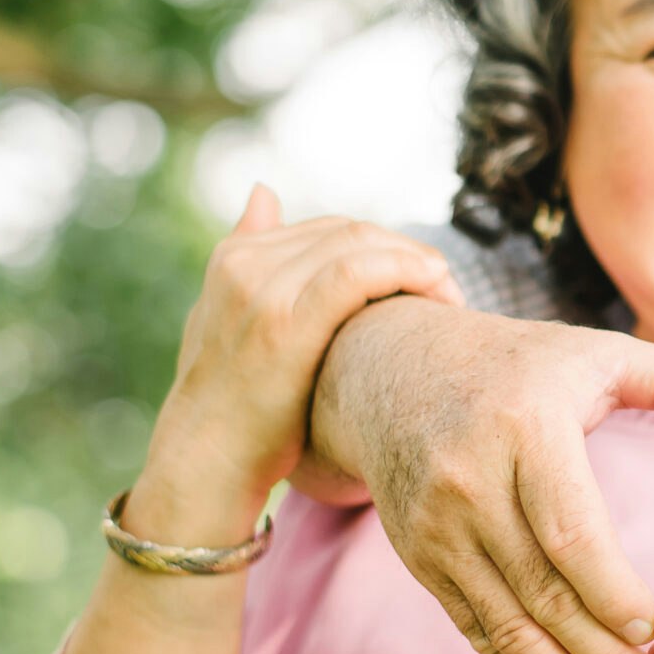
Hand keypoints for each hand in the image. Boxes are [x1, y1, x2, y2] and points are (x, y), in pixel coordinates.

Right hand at [142, 186, 463, 531]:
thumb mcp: (225, 318)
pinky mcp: (284, 322)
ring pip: (359, 244)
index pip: (332, 228)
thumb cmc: (229, 404)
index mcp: (234, 257)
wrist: (204, 463)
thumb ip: (250, 255)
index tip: (422, 277)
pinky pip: (357, 273)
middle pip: (351, 231)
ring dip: (416, 262)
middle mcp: (245, 263)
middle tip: (446, 286)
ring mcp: (261, 289)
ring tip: (449, 293)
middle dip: (406, 252)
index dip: (386, 246)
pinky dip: (404, 272)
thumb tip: (265, 191)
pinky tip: (435, 290)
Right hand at [309, 297, 653, 653]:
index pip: (568, 528)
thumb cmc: (522, 366)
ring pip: (505, 622)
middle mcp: (469, 482)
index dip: (610, 590)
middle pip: (539, 589)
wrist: (391, 371)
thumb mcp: (597, 350)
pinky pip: (474, 628)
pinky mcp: (421, 559)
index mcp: (524, 428)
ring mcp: (437, 528)